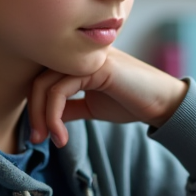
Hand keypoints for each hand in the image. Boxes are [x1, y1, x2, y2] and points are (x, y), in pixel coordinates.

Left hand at [28, 47, 188, 147]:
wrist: (162, 104)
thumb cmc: (131, 102)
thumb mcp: (91, 107)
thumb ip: (69, 107)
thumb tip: (47, 118)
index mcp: (77, 61)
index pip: (42, 78)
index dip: (34, 106)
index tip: (37, 135)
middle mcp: (79, 55)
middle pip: (38, 80)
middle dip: (34, 113)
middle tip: (36, 140)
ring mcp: (87, 58)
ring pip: (46, 84)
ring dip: (42, 116)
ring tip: (50, 139)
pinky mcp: (95, 67)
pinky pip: (61, 89)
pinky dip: (54, 115)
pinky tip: (62, 135)